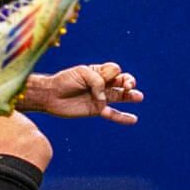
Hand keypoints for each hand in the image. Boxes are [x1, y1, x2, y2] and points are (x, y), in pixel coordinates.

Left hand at [18, 62, 142, 123]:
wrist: (50, 95)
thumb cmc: (64, 80)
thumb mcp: (81, 73)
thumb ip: (97, 81)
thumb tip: (105, 98)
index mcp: (98, 71)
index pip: (115, 70)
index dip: (112, 73)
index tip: (101, 78)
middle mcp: (101, 84)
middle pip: (122, 81)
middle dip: (128, 82)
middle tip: (128, 86)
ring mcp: (100, 97)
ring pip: (120, 96)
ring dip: (130, 96)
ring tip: (139, 97)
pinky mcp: (96, 109)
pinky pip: (112, 113)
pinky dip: (122, 117)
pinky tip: (133, 119)